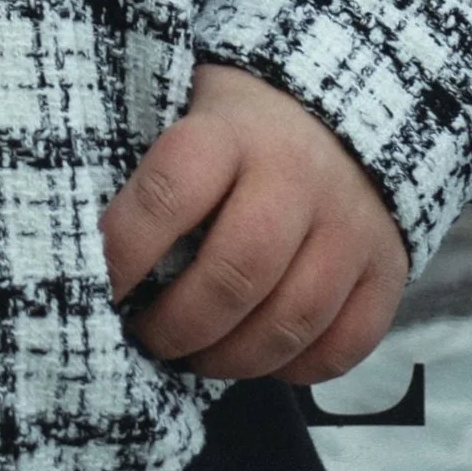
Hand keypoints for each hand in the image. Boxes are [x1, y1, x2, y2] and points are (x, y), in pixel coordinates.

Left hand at [100, 61, 408, 384]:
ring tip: (194, 356)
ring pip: (289, 320)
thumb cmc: (239, 122)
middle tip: (147, 337)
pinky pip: (341, 347)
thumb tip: (84, 244)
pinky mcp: (387, 270)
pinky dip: (292, 369)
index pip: (170, 193)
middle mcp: (297, 176)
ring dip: (230, 358)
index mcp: (232, 130)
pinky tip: (257, 358)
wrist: (349, 101)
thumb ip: (149, 165)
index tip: (99, 286)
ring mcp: (350, 226)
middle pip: (235, 273)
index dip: (125, 251)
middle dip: (178, 324)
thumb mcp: (188, 107)